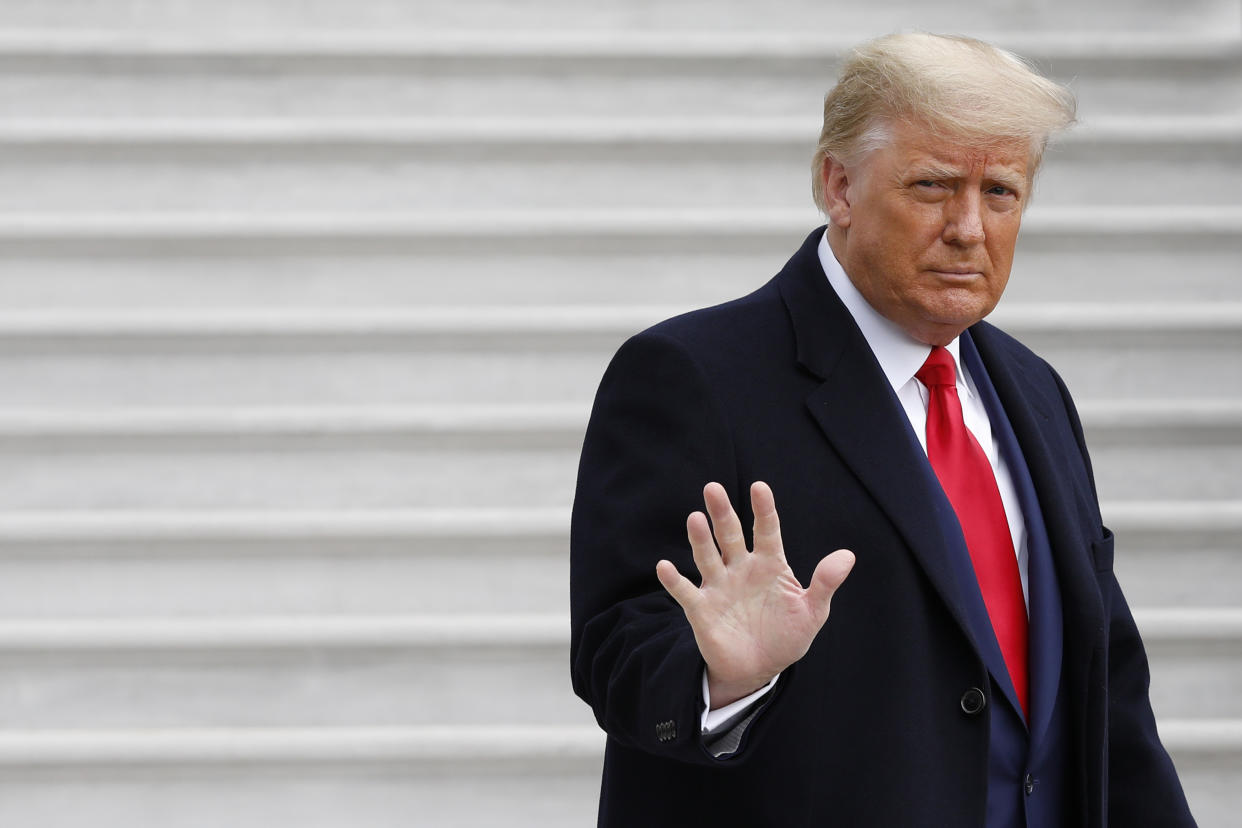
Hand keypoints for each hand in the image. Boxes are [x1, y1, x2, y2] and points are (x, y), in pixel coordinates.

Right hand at [656, 481, 854, 707]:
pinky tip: (665, 567)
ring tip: (695, 518)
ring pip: (707, 557)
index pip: (766, 530)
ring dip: (700, 539)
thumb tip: (848, 555)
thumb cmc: (786, 635)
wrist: (758, 669)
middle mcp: (740, 569)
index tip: (760, 487)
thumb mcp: (813, 611)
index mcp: (768, 564)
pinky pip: (685, 592)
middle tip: (713, 488)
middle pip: (729, 535)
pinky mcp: (701, 609)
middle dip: (722, 512)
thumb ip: (825, 583)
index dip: (763, 509)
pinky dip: (674, 580)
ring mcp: (719, 586)